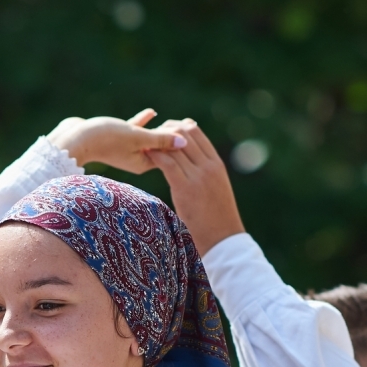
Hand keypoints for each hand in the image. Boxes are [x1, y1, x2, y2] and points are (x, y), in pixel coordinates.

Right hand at [47, 109, 188, 174]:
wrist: (75, 139)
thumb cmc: (106, 140)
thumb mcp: (137, 138)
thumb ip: (160, 140)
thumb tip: (184, 142)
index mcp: (143, 163)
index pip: (168, 153)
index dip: (182, 141)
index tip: (195, 129)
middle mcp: (136, 159)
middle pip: (161, 146)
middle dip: (174, 135)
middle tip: (192, 124)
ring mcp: (125, 150)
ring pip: (149, 139)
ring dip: (161, 129)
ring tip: (175, 119)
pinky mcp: (116, 139)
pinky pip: (135, 131)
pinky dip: (144, 122)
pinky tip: (152, 111)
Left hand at [144, 120, 244, 256]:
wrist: (223, 238)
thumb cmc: (217, 219)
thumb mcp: (215, 189)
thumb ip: (204, 174)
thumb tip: (191, 167)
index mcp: (216, 163)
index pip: (195, 131)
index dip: (177, 127)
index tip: (164, 133)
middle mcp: (208, 165)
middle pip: (184, 133)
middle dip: (164, 131)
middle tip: (151, 138)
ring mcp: (198, 176)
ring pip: (174, 146)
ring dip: (157, 143)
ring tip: (144, 147)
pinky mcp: (185, 188)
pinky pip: (167, 163)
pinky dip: (155, 156)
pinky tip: (145, 157)